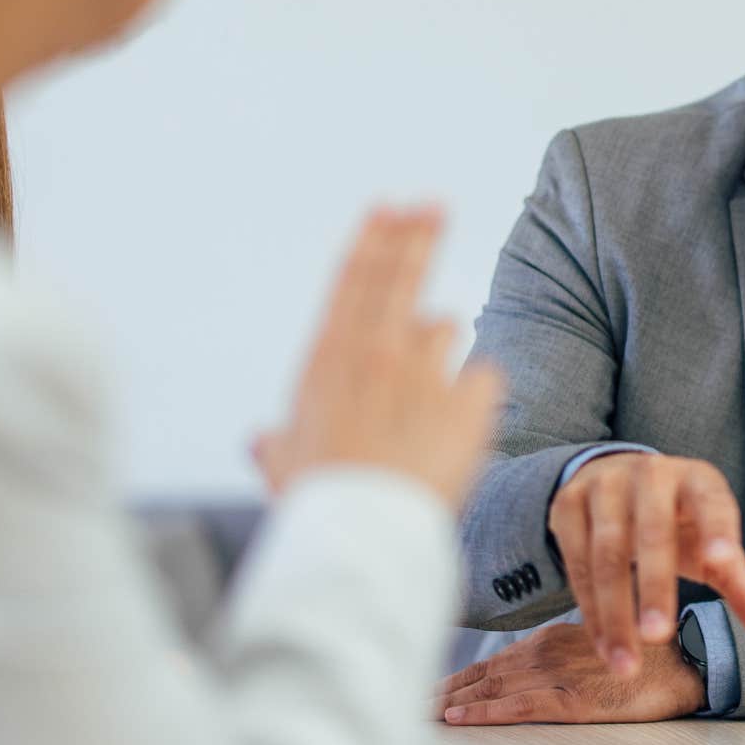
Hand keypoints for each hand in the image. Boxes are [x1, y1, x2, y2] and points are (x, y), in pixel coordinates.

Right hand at [251, 206, 502, 506]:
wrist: (364, 538)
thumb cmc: (317, 506)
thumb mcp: (284, 470)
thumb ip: (277, 446)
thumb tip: (261, 440)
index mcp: (327, 360)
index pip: (352, 281)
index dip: (372, 240)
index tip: (388, 208)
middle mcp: (375, 352)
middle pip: (400, 275)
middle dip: (418, 235)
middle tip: (435, 205)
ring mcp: (424, 372)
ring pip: (444, 327)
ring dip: (438, 347)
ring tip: (421, 399)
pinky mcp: (469, 399)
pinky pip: (483, 376)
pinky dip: (476, 393)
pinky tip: (462, 422)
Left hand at [431, 623, 703, 724]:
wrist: (684, 661)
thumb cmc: (640, 657)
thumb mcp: (589, 645)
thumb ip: (555, 653)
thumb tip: (525, 666)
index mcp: (549, 640)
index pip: (491, 662)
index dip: (456, 678)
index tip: (429, 690)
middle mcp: (546, 653)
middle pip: (482, 675)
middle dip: (444, 691)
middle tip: (411, 703)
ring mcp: (558, 676)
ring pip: (491, 690)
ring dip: (453, 702)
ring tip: (421, 713)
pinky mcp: (574, 700)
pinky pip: (519, 707)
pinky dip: (486, 712)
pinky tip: (462, 717)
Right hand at [550, 452, 744, 677]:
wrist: (613, 478)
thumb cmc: (679, 523)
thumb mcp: (714, 550)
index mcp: (698, 480)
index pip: (713, 505)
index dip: (717, 531)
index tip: (722, 563)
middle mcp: (651, 475)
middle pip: (652, 534)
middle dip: (654, 587)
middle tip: (658, 637)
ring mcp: (604, 486)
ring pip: (607, 553)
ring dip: (614, 613)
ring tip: (627, 665)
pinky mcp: (568, 504)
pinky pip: (577, 562)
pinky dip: (590, 609)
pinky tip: (605, 646)